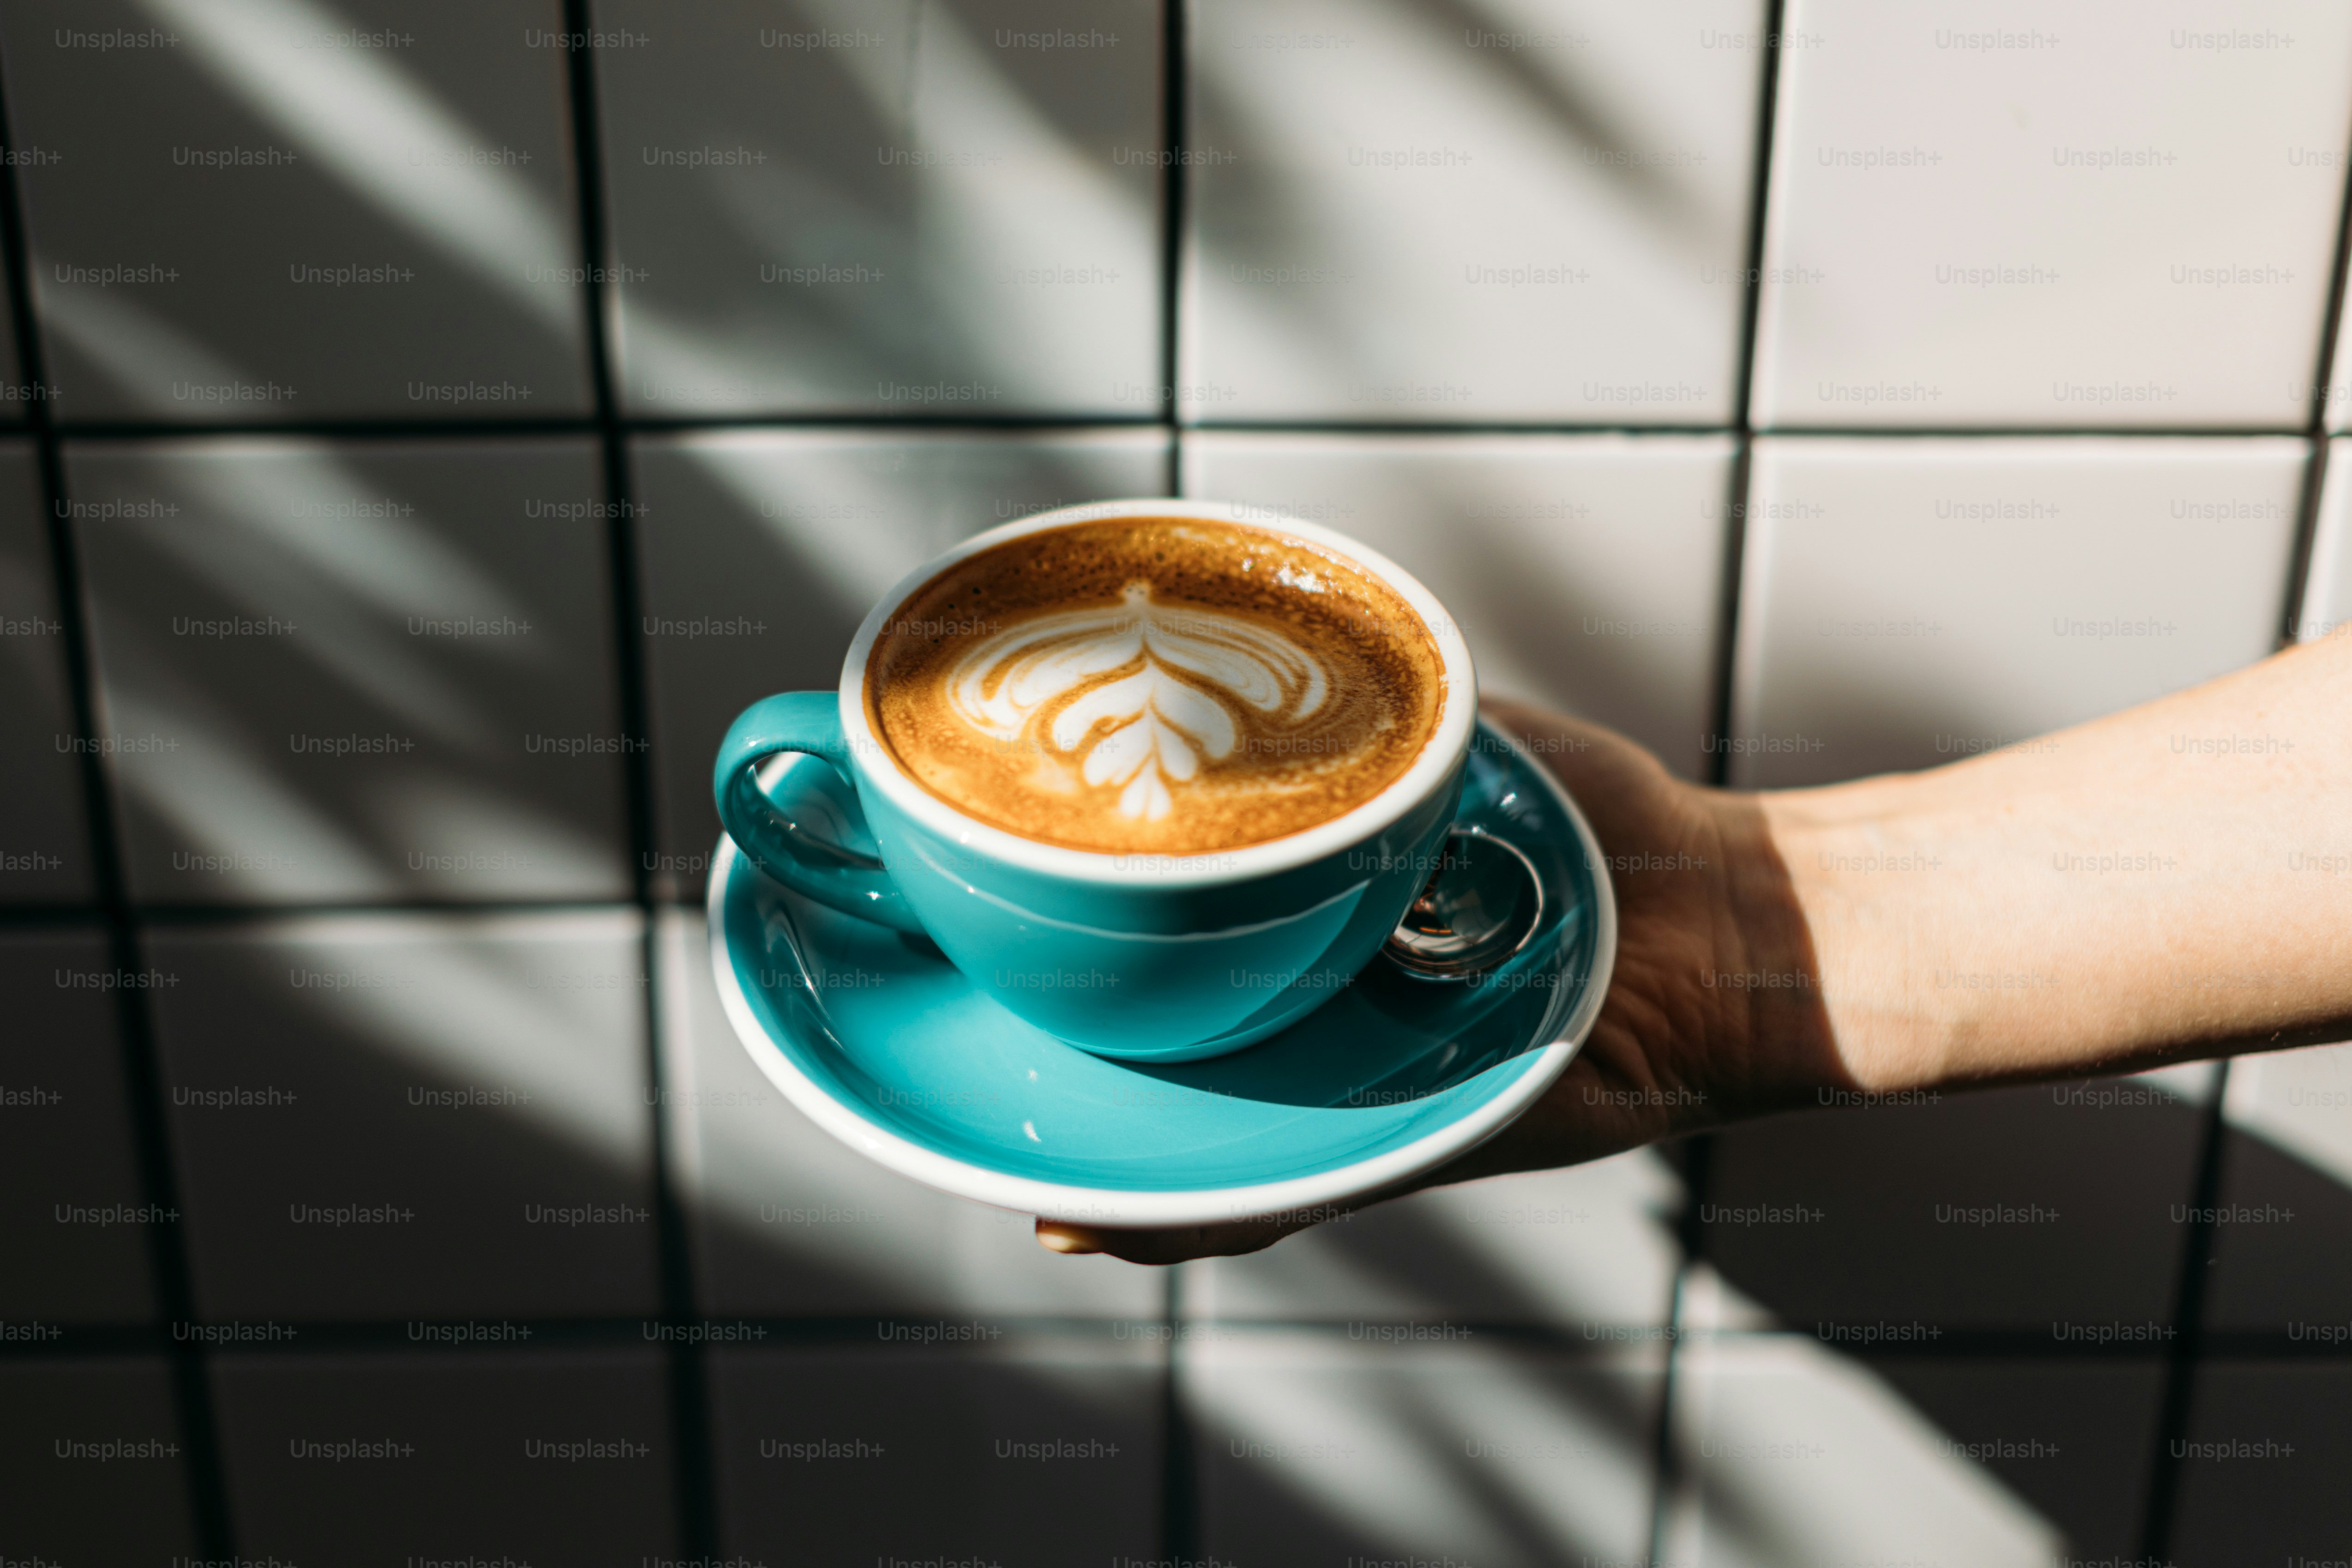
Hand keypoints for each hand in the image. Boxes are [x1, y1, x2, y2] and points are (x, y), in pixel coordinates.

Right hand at [1037, 698, 1846, 1263]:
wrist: (1733, 922)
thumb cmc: (1604, 824)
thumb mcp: (1462, 748)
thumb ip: (1376, 721)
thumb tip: (1273, 651)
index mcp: (1316, 928)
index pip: (1171, 945)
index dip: (1072, 961)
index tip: (973, 949)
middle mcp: (1321, 1015)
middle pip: (1166, 1051)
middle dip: (1061, 1066)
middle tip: (950, 1055)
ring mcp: (1356, 1089)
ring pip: (1202, 1139)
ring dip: (1101, 1159)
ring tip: (1008, 1164)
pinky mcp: (1407, 1142)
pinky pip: (1284, 1191)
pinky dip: (1192, 1211)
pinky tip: (1098, 1217)